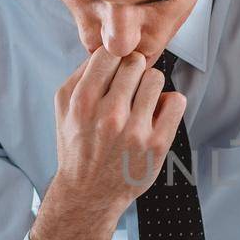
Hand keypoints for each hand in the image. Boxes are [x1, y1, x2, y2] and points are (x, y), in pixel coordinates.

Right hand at [30, 49, 185, 239]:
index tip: (115, 71)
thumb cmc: (77, 145)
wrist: (89, 192)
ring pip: (156, 78)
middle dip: (133, 71)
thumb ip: (81, 74)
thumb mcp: (64, 108)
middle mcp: (109, 116)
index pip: (109, 54)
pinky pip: (176, 101)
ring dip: (150, 86)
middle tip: (128, 89)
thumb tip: (108, 47)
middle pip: (135, 63)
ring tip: (140, 102)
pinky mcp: (157, 145)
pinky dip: (168, 103)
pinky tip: (155, 114)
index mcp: (83, 102)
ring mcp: (135, 132)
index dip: (114, 59)